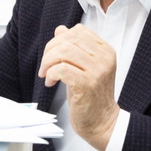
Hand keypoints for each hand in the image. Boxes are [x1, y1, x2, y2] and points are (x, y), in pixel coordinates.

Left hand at [38, 24, 119, 150]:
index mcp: (105, 50)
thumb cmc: (91, 95)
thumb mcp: (84, 66)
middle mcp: (104, 57)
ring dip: (48, 62)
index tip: (53, 53)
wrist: (102, 121)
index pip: (78, 31)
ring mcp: (97, 70)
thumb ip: (74, 47)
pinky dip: (51, 74)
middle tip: (45, 65)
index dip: (60, 39)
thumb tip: (60, 29)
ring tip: (46, 74)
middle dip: (50, 50)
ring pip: (63, 52)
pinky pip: (61, 69)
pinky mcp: (87, 84)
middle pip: (68, 40)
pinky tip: (51, 82)